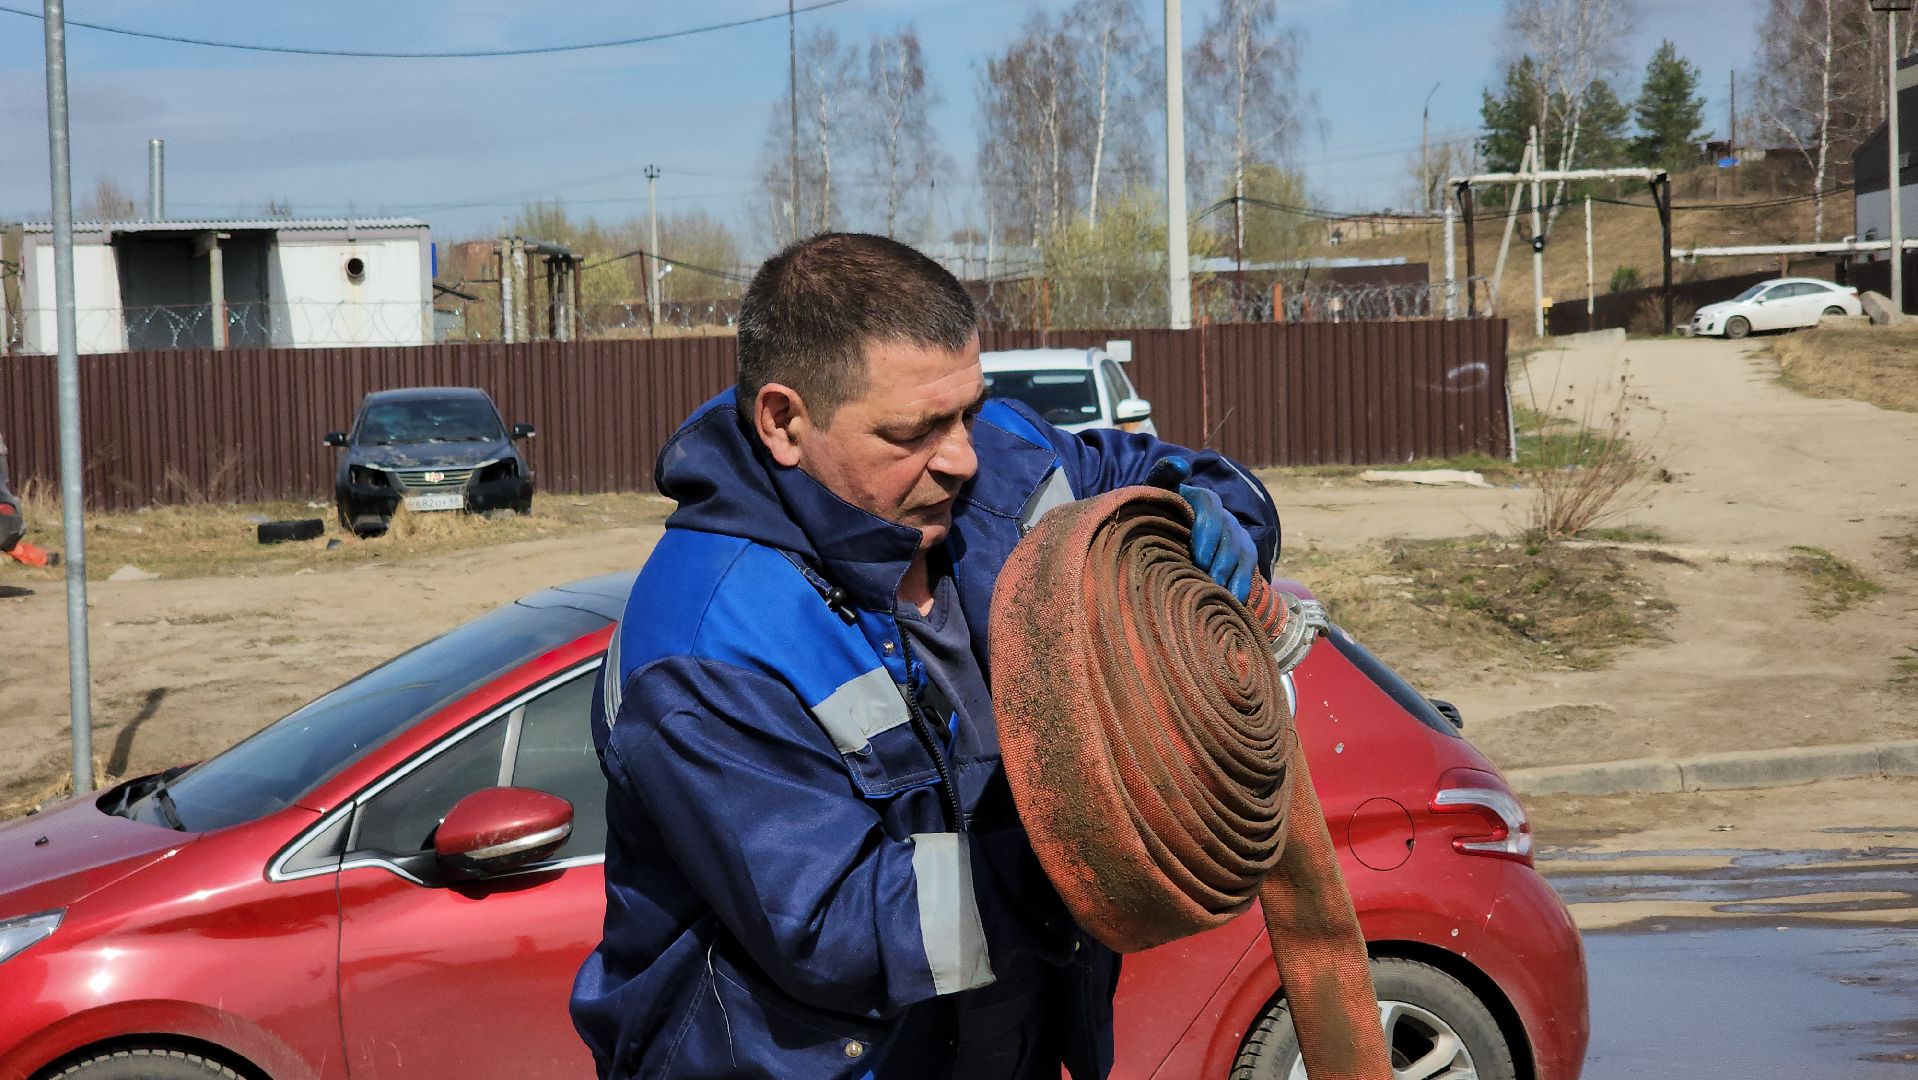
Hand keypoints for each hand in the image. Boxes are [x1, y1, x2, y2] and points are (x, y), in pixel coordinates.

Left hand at [1145, 457, 1255, 601]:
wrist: (1165, 524)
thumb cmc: (1156, 511)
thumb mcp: (1156, 491)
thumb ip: (1164, 476)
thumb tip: (1180, 466)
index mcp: (1200, 498)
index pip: (1209, 507)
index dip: (1207, 532)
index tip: (1199, 556)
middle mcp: (1221, 514)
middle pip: (1229, 533)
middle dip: (1221, 558)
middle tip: (1211, 580)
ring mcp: (1234, 532)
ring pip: (1242, 549)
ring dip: (1235, 572)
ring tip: (1224, 594)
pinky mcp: (1241, 550)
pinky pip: (1248, 564)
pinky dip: (1245, 582)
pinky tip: (1238, 600)